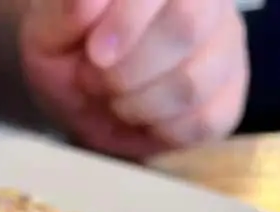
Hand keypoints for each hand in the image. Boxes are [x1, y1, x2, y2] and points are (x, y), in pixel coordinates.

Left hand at [20, 0, 249, 159]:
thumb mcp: (48, 32)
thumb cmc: (68, 52)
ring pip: (196, 81)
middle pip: (188, 26)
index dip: (131, 19)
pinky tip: (142, 118)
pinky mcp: (231, 94)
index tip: (96, 54)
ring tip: (115, 98)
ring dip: (139, 103)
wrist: (82, 89)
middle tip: (96, 80)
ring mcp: (226, 45)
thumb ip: (64, 13)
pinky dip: (162, 130)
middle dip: (128, 69)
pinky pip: (207, 120)